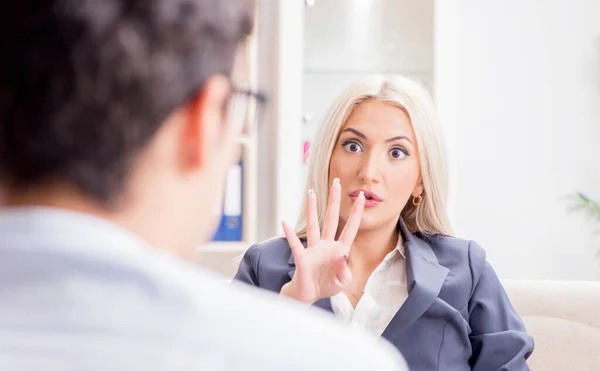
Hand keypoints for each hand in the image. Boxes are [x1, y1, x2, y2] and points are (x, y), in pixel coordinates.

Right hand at [280, 178, 364, 302]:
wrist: (309, 295)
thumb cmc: (327, 286)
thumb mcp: (342, 282)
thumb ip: (344, 271)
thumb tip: (342, 256)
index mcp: (340, 250)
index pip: (350, 228)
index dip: (356, 213)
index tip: (361, 197)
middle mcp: (327, 245)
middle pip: (331, 219)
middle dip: (334, 201)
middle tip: (336, 183)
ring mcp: (313, 250)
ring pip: (313, 225)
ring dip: (311, 209)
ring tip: (310, 193)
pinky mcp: (302, 258)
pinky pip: (295, 244)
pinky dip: (289, 234)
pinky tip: (285, 223)